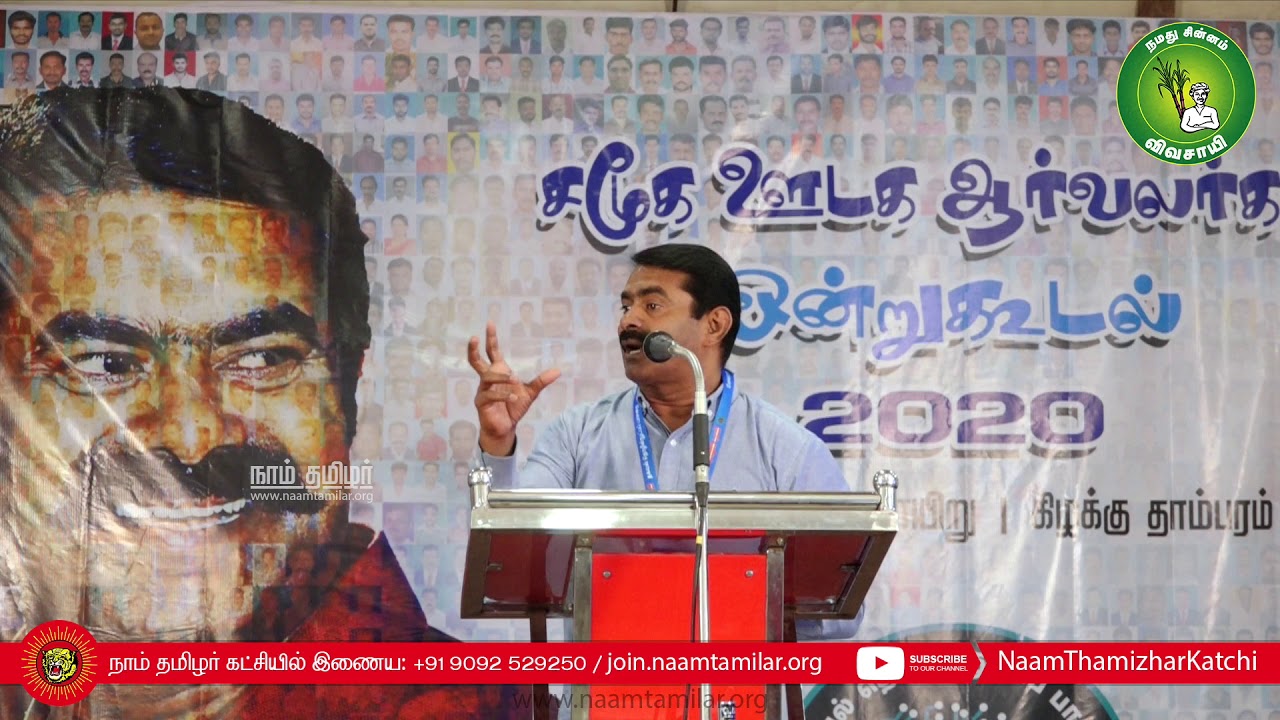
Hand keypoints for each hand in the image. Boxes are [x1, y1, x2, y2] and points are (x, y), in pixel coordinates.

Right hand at [467, 322, 559, 456]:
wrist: (506, 428)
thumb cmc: (514, 407)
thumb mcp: (530, 392)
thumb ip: (541, 381)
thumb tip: (558, 370)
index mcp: (498, 372)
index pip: (492, 351)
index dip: (491, 338)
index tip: (490, 323)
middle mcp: (487, 379)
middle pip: (476, 360)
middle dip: (474, 348)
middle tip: (474, 337)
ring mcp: (482, 390)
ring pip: (486, 378)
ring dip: (501, 377)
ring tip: (515, 379)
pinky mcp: (481, 403)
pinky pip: (490, 395)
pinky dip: (503, 395)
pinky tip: (514, 397)